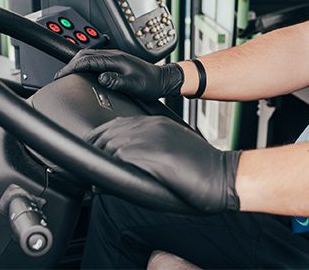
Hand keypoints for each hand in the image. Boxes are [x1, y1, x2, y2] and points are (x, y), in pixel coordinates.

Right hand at [54, 49, 183, 101]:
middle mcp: (114, 55)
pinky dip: (85, 63)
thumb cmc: (150, 84)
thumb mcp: (134, 85)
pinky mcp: (117, 60)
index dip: (71, 68)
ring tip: (68, 72)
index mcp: (115, 59)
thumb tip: (101, 78)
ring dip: (76, 62)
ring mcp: (115, 56)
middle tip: (60, 75)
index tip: (61, 75)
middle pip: (85, 54)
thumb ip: (116, 81)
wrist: (163, 79)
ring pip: (89, 55)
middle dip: (70, 64)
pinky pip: (96, 58)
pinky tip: (83, 70)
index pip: (87, 61)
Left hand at [87, 116, 241, 212]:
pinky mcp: (148, 153)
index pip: (115, 124)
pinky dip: (105, 172)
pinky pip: (116, 158)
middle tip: (85, 167)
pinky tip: (100, 185)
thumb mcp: (175, 147)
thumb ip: (152, 147)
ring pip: (109, 144)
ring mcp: (148, 138)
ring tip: (90, 179)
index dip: (99, 138)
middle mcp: (149, 126)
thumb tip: (129, 158)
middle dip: (93, 149)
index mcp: (156, 122)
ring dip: (97, 161)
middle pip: (107, 132)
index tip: (93, 150)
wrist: (222, 176)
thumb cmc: (202, 166)